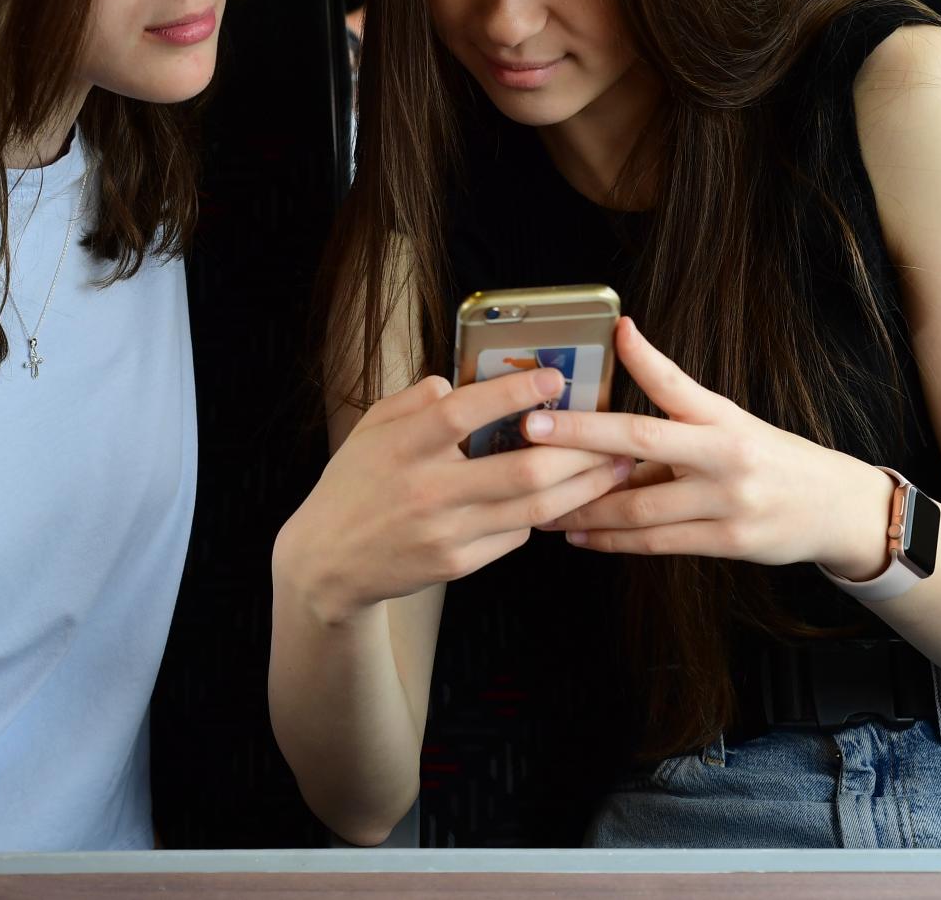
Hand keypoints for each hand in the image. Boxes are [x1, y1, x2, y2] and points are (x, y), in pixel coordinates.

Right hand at [274, 369, 631, 624]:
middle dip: (579, 451)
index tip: (555, 377)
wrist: (326, 562)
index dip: (513, 393)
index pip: (464, 413)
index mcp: (404, 446)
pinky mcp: (456, 564)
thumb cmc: (354, 484)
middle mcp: (428, 490)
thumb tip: (456, 381)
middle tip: (614, 435)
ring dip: (582, 488)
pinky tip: (564, 499)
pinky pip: (514, 535)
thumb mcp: (371, 429)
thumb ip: (414, 399)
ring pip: (533, 509)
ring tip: (614, 468)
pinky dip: (541, 515)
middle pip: (521, 471)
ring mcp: (445, 532)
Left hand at [527, 318, 895, 577]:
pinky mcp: (728, 542)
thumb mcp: (730, 422)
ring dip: (583, 504)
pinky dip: (612, 539)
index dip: (642, 357)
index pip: (677, 381)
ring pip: (639, 503)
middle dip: (580, 435)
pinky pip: (656, 543)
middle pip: (642, 439)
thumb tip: (616, 384)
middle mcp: (726, 454)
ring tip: (539, 501)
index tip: (613, 332)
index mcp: (723, 417)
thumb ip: (676, 411)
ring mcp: (728, 501)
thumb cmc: (771, 458)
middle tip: (532, 430)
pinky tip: (578, 534)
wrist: (835, 508)